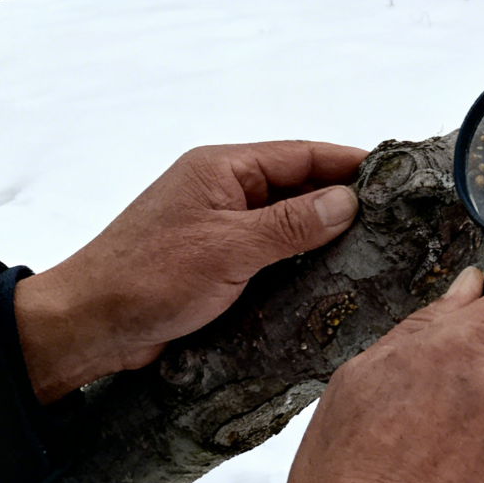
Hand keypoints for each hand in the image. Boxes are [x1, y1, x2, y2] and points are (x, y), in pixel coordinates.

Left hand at [13, 141, 367, 403]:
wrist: (88, 327)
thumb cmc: (148, 279)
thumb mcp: (228, 248)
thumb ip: (291, 224)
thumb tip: (347, 201)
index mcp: (222, 169)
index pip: (301, 155)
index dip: (350, 164)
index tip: (395, 179)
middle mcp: (223, 191)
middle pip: (299, 187)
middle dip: (344, 203)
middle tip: (395, 223)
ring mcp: (220, 228)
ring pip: (288, 224)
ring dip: (323, 238)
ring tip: (374, 253)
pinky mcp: (218, 264)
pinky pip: (271, 254)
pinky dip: (299, 264)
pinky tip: (329, 280)